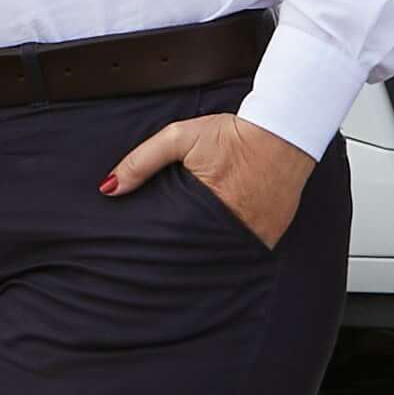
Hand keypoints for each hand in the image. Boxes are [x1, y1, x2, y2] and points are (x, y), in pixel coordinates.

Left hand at [103, 112, 310, 249]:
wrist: (284, 131)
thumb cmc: (232, 134)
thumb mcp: (179, 138)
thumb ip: (142, 161)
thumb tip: (109, 187)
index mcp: (207, 207)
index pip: (173, 241)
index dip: (158, 249)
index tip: (143, 256)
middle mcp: (234, 227)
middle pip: (197, 255)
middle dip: (178, 258)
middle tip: (159, 263)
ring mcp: (257, 235)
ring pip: (222, 257)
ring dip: (206, 255)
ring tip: (190, 251)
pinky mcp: (272, 235)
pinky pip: (246, 250)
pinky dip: (232, 249)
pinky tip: (220, 242)